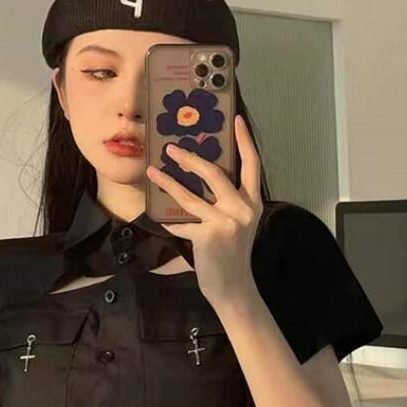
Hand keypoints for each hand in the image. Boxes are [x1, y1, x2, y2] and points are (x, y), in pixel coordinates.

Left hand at [146, 114, 263, 306]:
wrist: (234, 287)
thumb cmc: (232, 254)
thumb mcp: (238, 224)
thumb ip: (227, 203)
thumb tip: (201, 178)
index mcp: (253, 203)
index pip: (252, 165)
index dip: (245, 141)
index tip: (237, 119)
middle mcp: (242, 209)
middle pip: (215, 173)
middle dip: (190, 158)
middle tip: (171, 148)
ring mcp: (224, 223)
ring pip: (190, 196)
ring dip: (168, 183)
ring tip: (153, 171)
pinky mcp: (207, 236)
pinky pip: (182, 224)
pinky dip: (169, 222)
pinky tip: (160, 218)